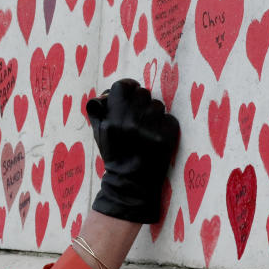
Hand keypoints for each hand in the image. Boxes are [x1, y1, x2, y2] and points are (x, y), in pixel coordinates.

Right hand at [86, 78, 179, 222]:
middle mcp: (130, 123)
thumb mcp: (98, 132)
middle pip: (143, 93)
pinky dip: (164, 126)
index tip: (130, 94)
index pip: (123, 86)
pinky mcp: (166, 138)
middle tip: (138, 116)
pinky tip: (156, 136)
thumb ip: (98, 110)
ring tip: (147, 129)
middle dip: (141, 102)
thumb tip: (106, 94)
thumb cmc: (114, 153)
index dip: (128, 88)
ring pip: (158, 105)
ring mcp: (150, 130)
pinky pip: (170, 118)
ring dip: (153, 114)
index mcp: (112, 120)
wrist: (130, 182)